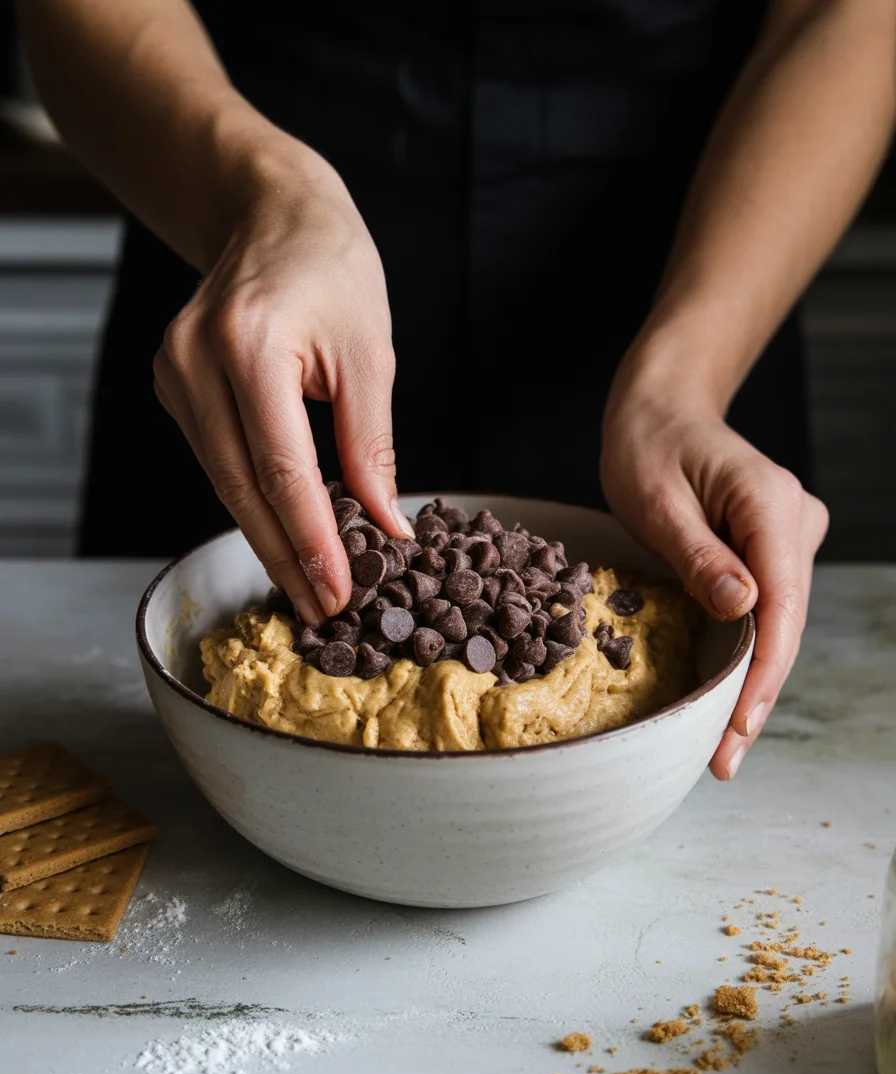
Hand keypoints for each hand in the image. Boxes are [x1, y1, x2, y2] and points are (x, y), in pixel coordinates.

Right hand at [152, 147, 413, 624]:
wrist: (270, 213)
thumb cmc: (333, 269)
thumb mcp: (370, 354)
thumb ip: (371, 445)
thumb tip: (384, 528)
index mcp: (250, 344)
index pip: (282, 470)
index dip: (312, 540)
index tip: (338, 594)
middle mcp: (195, 360)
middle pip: (241, 489)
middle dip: (286, 557)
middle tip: (322, 611)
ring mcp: (173, 372)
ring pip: (223, 482)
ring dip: (268, 538)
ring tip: (310, 587)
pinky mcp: (171, 384)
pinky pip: (216, 459)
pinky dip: (251, 501)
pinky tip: (283, 533)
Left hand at [601, 390, 827, 778]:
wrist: (660, 410)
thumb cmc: (648, 445)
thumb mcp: (656, 499)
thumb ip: (699, 555)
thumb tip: (746, 612)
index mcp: (770, 503)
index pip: (781, 604)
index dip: (763, 673)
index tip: (737, 727)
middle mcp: (795, 520)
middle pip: (787, 623)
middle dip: (756, 692)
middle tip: (721, 760)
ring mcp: (790, 535)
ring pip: (781, 623)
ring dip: (753, 681)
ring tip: (722, 746)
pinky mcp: (775, 548)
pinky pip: (768, 610)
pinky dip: (748, 653)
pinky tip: (729, 696)